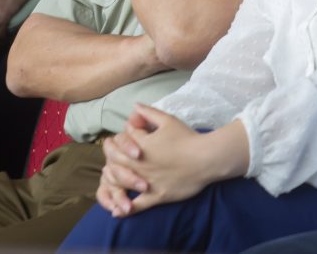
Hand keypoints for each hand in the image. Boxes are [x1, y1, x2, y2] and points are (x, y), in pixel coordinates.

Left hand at [97, 104, 211, 216]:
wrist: (206, 158)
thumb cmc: (187, 138)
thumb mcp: (168, 120)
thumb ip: (149, 113)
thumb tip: (135, 106)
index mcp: (140, 145)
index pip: (121, 140)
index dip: (122, 138)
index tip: (127, 137)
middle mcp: (139, 164)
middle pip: (115, 161)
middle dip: (111, 157)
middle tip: (111, 156)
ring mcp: (146, 181)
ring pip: (121, 183)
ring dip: (113, 180)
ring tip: (110, 178)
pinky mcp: (156, 196)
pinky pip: (137, 205)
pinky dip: (126, 209)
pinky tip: (119, 211)